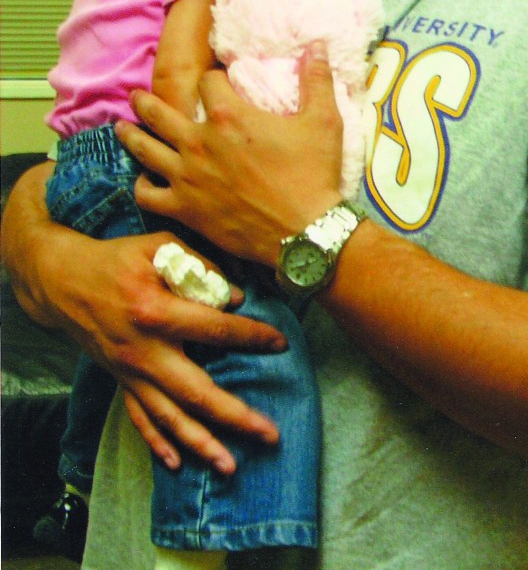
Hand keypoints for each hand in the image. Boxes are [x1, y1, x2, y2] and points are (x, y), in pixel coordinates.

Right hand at [1, 169, 285, 471]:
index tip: (280, 343)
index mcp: (155, 310)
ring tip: (230, 465)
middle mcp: (143, 349)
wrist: (63, 280)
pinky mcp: (120, 381)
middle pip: (195, 390)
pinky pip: (139, 418)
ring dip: (201, 443)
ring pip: (168, 416)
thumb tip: (236, 296)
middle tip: (269, 433)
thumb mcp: (158, 245)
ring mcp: (130, 371)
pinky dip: (157, 443)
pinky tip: (178, 463)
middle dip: (234, 415)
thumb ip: (199, 265)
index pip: (214, 328)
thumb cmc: (117, 258)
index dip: (250, 336)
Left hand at [116, 43, 343, 265]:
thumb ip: (317, 80)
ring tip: (121, 127)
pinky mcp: (184, 209)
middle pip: (159, 112)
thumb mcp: (324, 121)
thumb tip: (318, 45)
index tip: (216, 82)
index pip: (207, 82)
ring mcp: (186, 177)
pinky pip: (147, 193)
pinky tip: (143, 179)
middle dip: (146, 101)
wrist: (305, 233)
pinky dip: (142, 184)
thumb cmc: (314, 175)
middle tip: (136, 96)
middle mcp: (199, 142)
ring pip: (144, 149)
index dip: (213, 78)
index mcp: (229, 116)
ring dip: (130, 134)